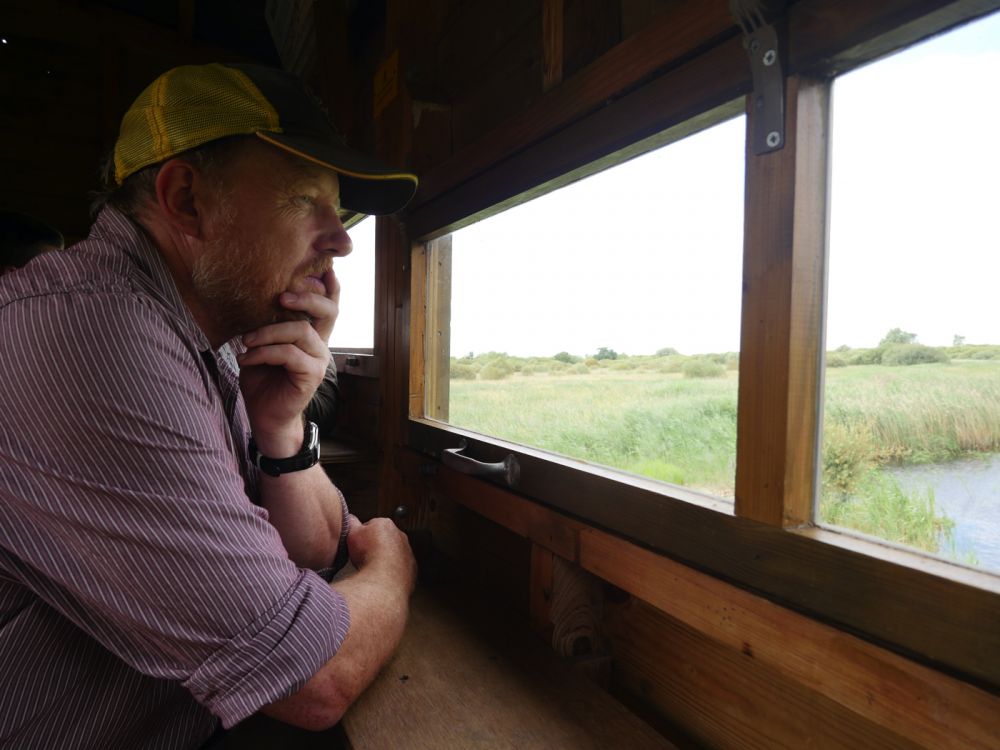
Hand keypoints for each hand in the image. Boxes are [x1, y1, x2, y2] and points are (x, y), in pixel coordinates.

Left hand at [237, 270, 339, 455]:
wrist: (265, 416)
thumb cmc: (262, 379)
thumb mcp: (260, 345)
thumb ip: (266, 325)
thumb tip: (252, 299)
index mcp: (310, 335)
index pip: (328, 305)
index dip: (330, 286)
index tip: (326, 267)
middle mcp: (319, 345)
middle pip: (328, 311)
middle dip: (308, 297)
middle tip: (282, 296)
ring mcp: (318, 360)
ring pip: (301, 332)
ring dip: (269, 332)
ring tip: (246, 340)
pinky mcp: (311, 375)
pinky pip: (289, 355)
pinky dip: (265, 353)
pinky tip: (247, 359)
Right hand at [346, 516, 416, 591]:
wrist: (384, 579)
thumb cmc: (368, 556)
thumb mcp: (351, 534)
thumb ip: (350, 523)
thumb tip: (349, 518)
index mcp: (385, 524)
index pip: (371, 525)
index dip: (361, 536)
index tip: (356, 544)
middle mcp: (399, 535)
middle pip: (384, 538)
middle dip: (375, 546)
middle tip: (363, 557)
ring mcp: (407, 551)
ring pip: (394, 553)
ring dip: (385, 559)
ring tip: (372, 568)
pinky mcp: (411, 567)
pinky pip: (401, 567)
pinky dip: (393, 571)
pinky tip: (383, 576)